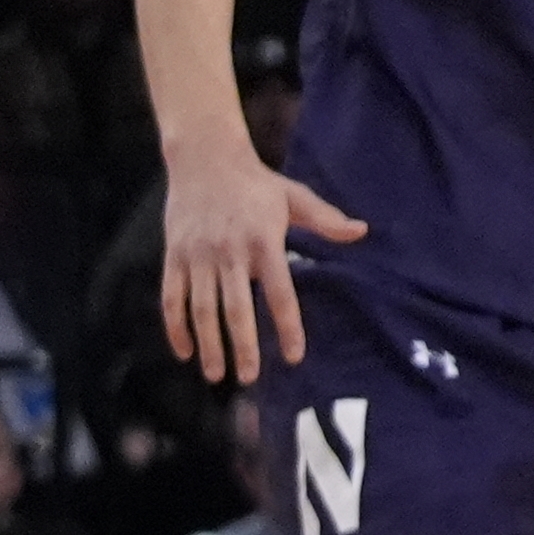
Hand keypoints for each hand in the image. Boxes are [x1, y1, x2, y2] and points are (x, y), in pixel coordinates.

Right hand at [158, 132, 365, 382]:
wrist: (205, 157)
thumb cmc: (256, 182)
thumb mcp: (294, 196)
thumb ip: (325, 220)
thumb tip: (362, 231)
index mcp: (264, 240)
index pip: (279, 292)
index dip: (287, 327)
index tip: (294, 357)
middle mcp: (230, 251)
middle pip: (236, 308)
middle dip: (243, 347)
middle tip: (249, 378)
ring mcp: (198, 254)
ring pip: (201, 309)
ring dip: (208, 344)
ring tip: (217, 374)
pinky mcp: (174, 255)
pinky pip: (171, 298)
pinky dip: (176, 327)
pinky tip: (185, 351)